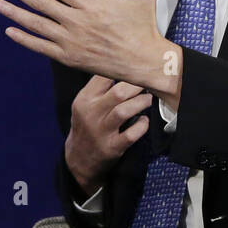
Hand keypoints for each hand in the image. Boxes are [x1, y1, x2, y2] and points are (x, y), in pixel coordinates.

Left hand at [0, 0, 173, 93]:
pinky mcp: (69, 58)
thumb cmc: (143, 28)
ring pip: (36, 24)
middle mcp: (76, 21)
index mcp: (90, 4)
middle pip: (40, 3)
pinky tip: (10, 30)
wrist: (145, 62)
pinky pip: (40, 47)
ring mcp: (71, 41)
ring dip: (14, 12)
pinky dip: (24, 38)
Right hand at [65, 76, 150, 194]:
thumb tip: (124, 69)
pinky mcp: (112, 147)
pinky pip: (131, 134)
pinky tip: (144, 121)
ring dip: (141, 103)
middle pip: (118, 92)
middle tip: (148, 84)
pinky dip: (142, 126)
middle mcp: (91, 114)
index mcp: (84, 100)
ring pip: (124, 111)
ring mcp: (101, 131)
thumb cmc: (86, 126)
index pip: (102, 77)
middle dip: (137, 86)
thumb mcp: (84, 105)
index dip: (122, 70)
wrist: (79, 158)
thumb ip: (99, 89)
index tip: (135, 69)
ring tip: (148, 99)